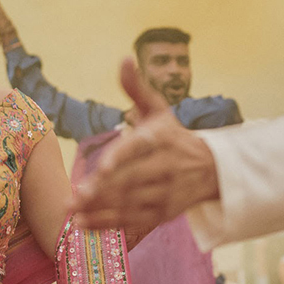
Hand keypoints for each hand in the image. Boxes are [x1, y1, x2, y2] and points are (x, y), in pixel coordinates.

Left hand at [72, 58, 219, 231]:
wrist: (210, 169)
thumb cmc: (173, 136)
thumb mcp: (158, 110)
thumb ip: (136, 88)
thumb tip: (124, 59)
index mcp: (162, 138)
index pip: (140, 147)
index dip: (122, 157)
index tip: (104, 166)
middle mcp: (166, 166)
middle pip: (132, 180)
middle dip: (103, 190)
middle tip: (75, 196)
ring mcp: (166, 193)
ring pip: (131, 203)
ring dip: (101, 209)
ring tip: (73, 211)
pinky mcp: (163, 213)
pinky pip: (134, 221)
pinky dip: (109, 224)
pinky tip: (84, 224)